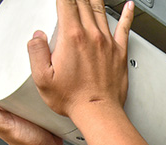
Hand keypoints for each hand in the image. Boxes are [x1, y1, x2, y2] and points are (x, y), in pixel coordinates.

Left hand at [0, 24, 61, 144]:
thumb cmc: (23, 143)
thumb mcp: (1, 124)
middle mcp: (6, 93)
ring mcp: (21, 96)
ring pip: (15, 69)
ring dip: (15, 51)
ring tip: (17, 35)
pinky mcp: (37, 98)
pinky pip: (32, 77)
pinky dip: (34, 65)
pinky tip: (40, 56)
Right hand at [28, 0, 134, 119]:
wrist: (99, 112)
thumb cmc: (73, 99)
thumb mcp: (42, 78)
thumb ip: (35, 51)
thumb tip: (36, 36)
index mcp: (71, 37)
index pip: (65, 2)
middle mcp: (92, 35)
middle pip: (82, 2)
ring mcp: (107, 43)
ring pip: (100, 10)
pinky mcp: (119, 52)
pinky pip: (125, 27)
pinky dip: (128, 14)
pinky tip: (129, 6)